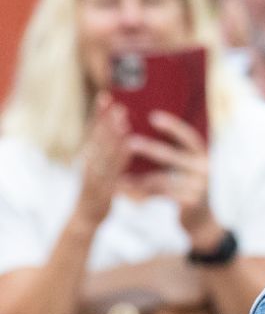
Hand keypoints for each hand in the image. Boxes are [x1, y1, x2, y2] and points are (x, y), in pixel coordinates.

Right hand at [74, 96, 132, 227]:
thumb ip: (107, 155)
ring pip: (103, 151)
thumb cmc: (97, 192)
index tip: (106, 96)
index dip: (99, 114)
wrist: (86, 218)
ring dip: (112, 133)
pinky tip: (128, 146)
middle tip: (114, 100)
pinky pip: (112, 169)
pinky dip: (119, 156)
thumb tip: (116, 137)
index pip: (94, 131)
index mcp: (89, 156)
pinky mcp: (102, 187)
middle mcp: (89, 162)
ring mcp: (94, 174)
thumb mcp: (101, 171)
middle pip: (97, 136)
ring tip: (122, 118)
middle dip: (105, 118)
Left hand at [128, 111, 219, 244]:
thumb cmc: (189, 183)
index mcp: (203, 154)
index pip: (189, 138)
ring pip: (165, 179)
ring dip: (141, 177)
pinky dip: (145, 193)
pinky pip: (163, 195)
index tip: (152, 117)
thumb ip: (175, 151)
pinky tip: (128, 189)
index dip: (173, 127)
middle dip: (152, 149)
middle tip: (129, 142)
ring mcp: (200, 187)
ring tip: (121, 175)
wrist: (204, 217)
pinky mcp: (192, 202)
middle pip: (176, 157)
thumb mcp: (189, 164)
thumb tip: (144, 129)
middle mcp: (205, 169)